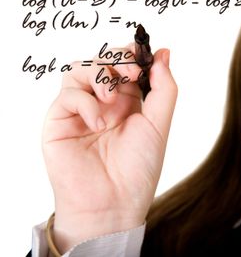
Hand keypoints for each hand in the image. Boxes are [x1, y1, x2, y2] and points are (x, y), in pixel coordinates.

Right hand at [41, 45, 176, 252]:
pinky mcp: (60, 120)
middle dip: (118, 58)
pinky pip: (68, 95)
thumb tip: (164, 53)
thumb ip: (163, 89)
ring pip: (80, 68)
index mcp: (129, 101)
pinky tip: (99, 124)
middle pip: (103, 60)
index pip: (127, 64)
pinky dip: (86, 103)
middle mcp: (104, 102)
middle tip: (131, 73)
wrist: (113, 204)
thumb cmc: (138, 168)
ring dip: (100, 74)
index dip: (134, 54)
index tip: (145, 55)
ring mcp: (81, 109)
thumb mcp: (159, 125)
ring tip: (111, 98)